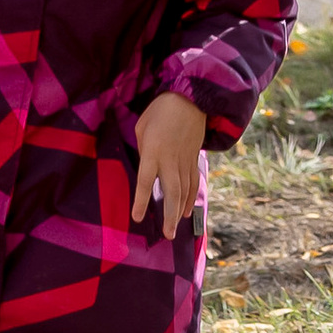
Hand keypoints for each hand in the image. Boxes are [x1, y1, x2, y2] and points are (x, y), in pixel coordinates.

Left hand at [131, 88, 207, 229]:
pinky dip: (191, 197)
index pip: (146, 181)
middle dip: (169, 215)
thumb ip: (144, 149)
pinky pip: (193, 182)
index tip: (138, 217)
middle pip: (172, 192)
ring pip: (185, 191)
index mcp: (154, 151)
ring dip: (180, 211)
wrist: (192, 98)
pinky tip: (187, 210)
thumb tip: (148, 165)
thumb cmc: (161, 109)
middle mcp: (171, 160)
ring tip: (175, 228)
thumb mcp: (142, 127)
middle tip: (167, 235)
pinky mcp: (194, 157)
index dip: (142, 201)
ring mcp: (185, 160)